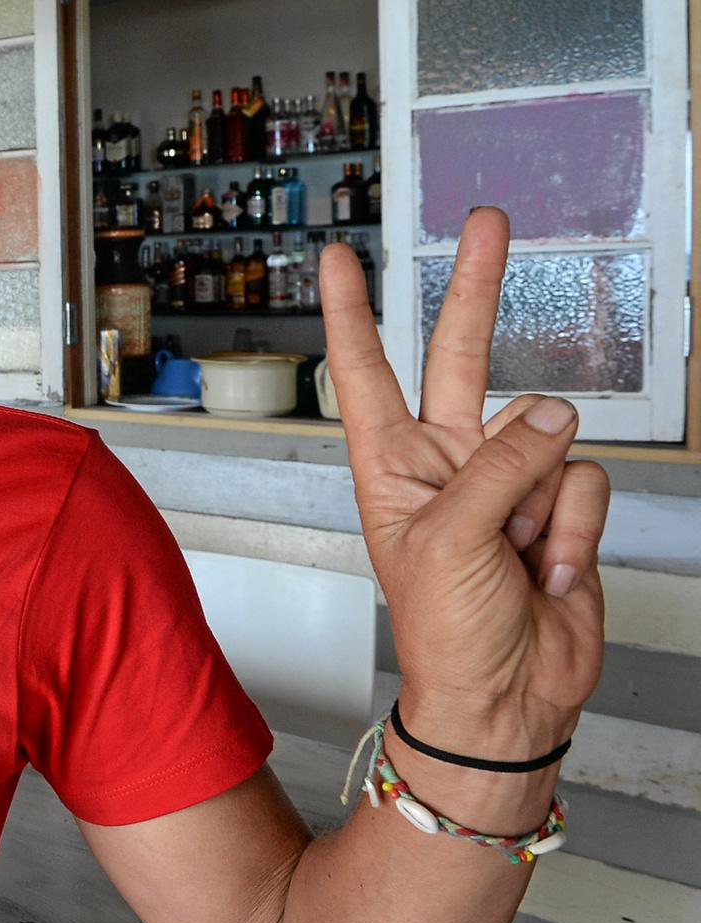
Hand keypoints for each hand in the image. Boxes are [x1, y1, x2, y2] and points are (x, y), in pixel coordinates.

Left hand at [322, 208, 608, 762]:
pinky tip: (549, 573)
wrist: (505, 700)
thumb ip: (499, 467)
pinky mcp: (557, 509)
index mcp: (389, 465)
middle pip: (461, 356)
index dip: (352, 312)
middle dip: (474, 288)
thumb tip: (551, 413)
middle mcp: (445, 461)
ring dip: (541, 502)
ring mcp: (504, 482)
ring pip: (548, 435)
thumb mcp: (447, 543)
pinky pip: (583, 485)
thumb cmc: (445, 634)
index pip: (364, 371)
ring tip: (518, 558)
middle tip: (485, 222)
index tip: (339, 257)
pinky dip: (573, 533)